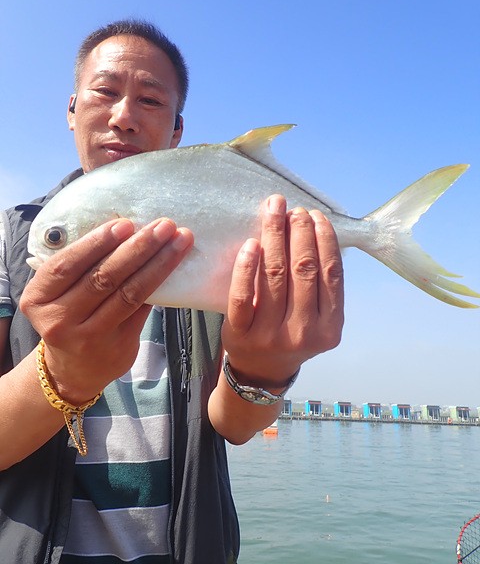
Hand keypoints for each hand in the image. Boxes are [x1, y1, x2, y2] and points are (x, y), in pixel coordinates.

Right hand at [20, 218, 192, 403]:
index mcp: (38, 298)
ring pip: (129, 293)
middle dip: (138, 248)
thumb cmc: (70, 317)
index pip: (67, 265)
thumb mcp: (60, 294)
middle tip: (164, 226)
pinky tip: (175, 267)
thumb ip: (83, 267)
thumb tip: (130, 230)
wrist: (72, 371)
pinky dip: (159, 285)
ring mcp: (89, 337)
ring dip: (158, 264)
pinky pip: (142, 309)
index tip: (125, 223)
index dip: (97, 243)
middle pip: (104, 278)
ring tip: (179, 241)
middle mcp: (59, 320)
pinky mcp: (117, 346)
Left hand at [221, 195, 343, 388]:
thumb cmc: (292, 335)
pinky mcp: (240, 333)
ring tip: (274, 212)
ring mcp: (270, 334)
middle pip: (303, 270)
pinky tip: (252, 243)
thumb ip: (321, 287)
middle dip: (300, 232)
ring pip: (274, 275)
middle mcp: (303, 332)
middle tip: (294, 210)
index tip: (317, 216)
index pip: (331, 274)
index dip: (325, 240)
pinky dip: (247, 265)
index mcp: (329, 328)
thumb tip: (316, 232)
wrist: (260, 372)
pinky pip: (241, 294)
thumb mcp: (318, 321)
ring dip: (275, 236)